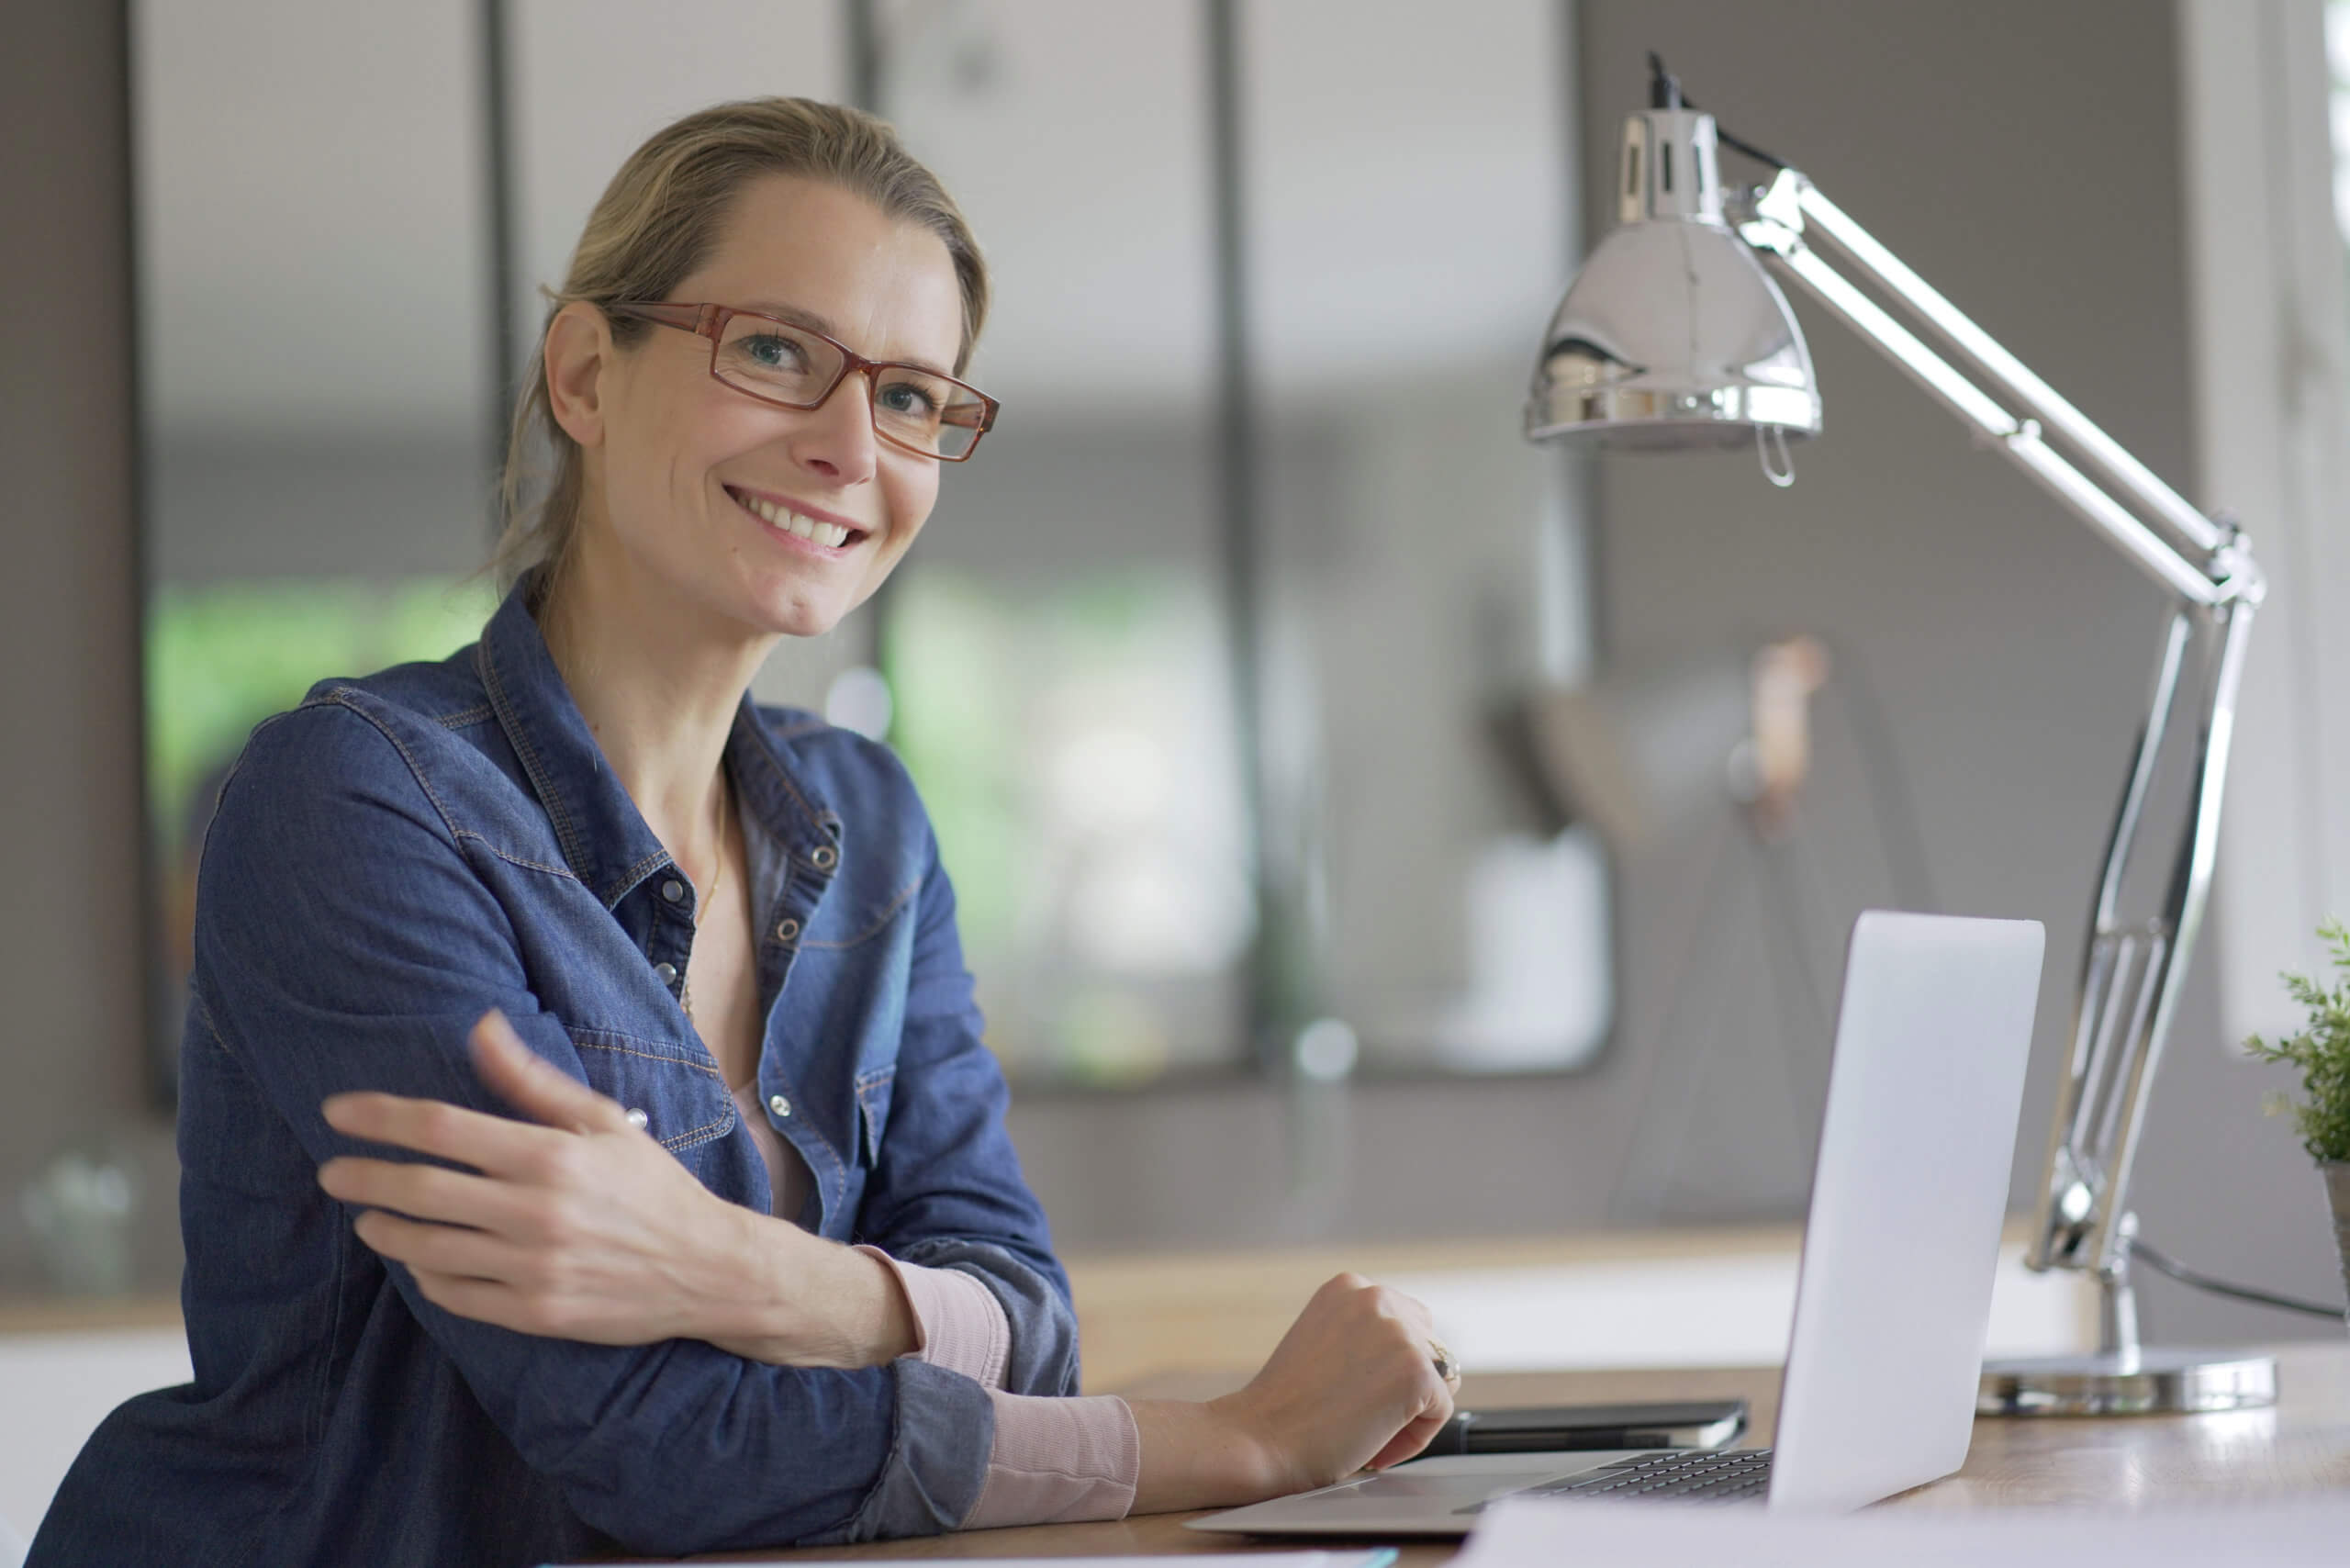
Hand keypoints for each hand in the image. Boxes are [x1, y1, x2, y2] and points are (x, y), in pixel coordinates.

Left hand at [315, 1010, 914, 1364]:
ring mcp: (531, 1268)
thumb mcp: (605, 1123)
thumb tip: (480, 1025)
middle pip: (421, 1189)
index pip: (442, 1127)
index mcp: (552, 1155)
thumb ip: (533, 1080)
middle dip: (364, 1176)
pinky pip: (454, 1294)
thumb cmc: (652, 1187)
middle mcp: (535, 1212)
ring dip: (386, 1228)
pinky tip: (419, 1259)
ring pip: (427, 1247)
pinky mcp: (533, 1313)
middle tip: (332, 1172)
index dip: (381, 1117)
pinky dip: (425, 1274)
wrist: (707, 1269)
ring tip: (369, 1217)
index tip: (338, 1112)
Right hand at [1129, 1273, 1456, 1513]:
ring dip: (1411, 1410)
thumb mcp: (1323, 1342)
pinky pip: (1440, 1411)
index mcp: (1349, 1287)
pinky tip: (1373, 1446)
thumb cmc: (1284, 1406)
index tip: (1360, 1395)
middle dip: (1406, 1384)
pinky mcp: (1417, 1371)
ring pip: (1439, 1378)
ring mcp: (1399, 1332)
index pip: (1405, 1321)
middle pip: (1430, 1345)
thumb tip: (1409, 1358)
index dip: (1388, 1367)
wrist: (1260, 1439)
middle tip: (1366, 1416)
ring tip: (1368, 1431)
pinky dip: (1414, 1437)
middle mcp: (1375, 1297)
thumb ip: (1363, 1336)